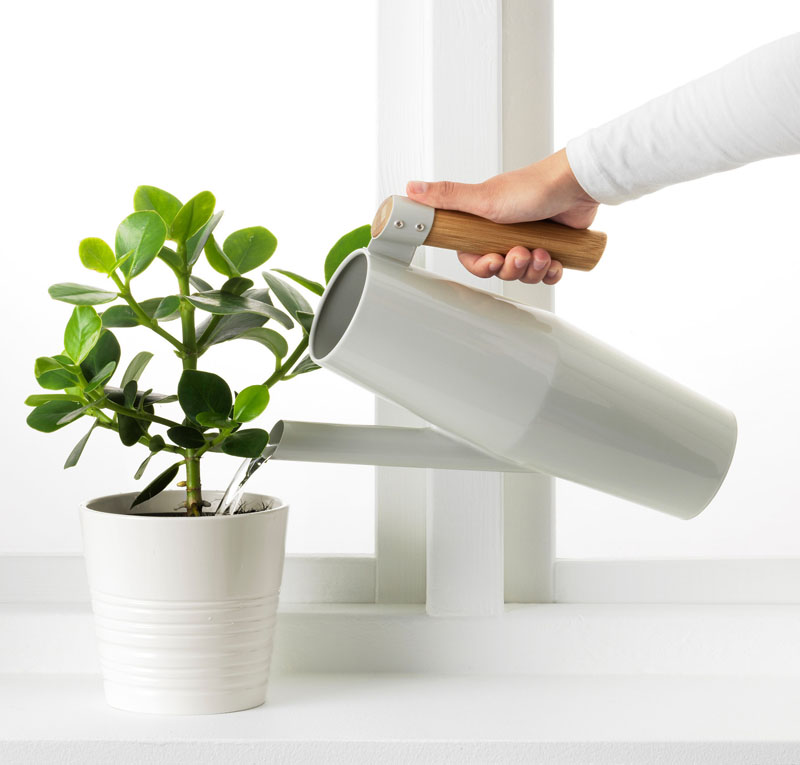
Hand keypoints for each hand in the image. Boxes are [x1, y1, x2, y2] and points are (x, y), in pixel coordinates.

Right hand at [405, 148, 597, 284]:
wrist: (577, 186)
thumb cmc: (533, 188)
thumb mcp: (483, 197)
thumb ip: (447, 197)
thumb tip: (411, 189)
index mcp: (486, 223)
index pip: (472, 256)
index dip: (481, 266)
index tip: (491, 260)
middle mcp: (507, 232)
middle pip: (499, 269)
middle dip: (511, 268)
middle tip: (521, 254)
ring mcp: (531, 240)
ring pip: (523, 274)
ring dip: (533, 269)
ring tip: (542, 252)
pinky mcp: (554, 247)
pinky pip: (547, 273)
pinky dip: (551, 271)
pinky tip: (556, 259)